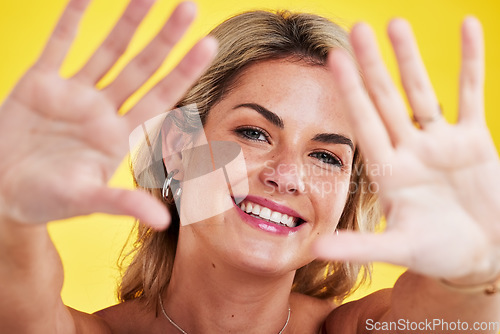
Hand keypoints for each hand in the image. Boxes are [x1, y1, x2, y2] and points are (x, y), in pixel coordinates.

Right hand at [0, 0, 215, 227]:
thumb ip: (123, 203)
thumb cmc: (44, 201)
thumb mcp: (85, 201)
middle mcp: (102, 110)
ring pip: (107, 50)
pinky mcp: (39, 83)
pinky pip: (58, 44)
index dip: (184, 71)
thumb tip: (164, 221)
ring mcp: (72, 94)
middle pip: (141, 67)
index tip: (209, 44)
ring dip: (127, 22)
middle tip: (190, 7)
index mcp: (118, 135)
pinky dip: (70, 19)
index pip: (160, 97)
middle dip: (165, 39)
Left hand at [315, 17, 499, 282]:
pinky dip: (471, 61)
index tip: (333, 59)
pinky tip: (469, 27)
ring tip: (396, 23)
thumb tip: (314, 251)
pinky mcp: (475, 141)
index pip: (364, 123)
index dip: (350, 92)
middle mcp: (409, 151)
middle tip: (357, 29)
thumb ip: (359, 248)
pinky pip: (472, 93)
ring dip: (410, 58)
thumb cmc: (437, 253)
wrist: (483, 255)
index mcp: (388, 172)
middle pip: (386, 100)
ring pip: (422, 92)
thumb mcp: (397, 249)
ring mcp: (441, 143)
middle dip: (372, 66)